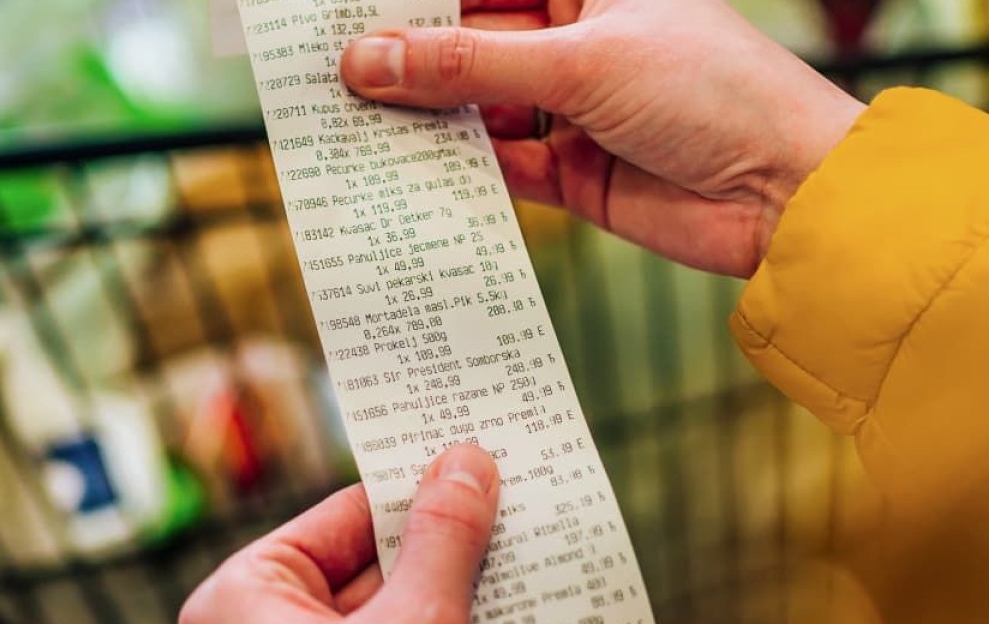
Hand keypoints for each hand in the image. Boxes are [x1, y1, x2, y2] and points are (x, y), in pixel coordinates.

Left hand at [179, 445, 500, 622]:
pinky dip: (441, 618)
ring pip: (392, 605)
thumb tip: (467, 465)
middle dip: (444, 542)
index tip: (474, 464)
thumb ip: (440, 543)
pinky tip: (503, 600)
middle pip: (374, 563)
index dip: (416, 489)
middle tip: (512, 504)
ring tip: (523, 553)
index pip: (344, 514)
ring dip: (454, 587)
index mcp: (243, 596)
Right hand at [340, 0, 865, 276]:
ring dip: (426, 119)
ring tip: (357, 124)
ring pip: (476, 107)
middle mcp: (576, 42)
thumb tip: (368, 61)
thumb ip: (466, 68)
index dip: (420, 0)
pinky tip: (412, 170)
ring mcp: (572, 108)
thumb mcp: (578, 65)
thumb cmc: (713, 93)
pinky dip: (459, 171)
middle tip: (334, 73)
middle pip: (470, 44)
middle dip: (409, 59)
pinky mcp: (571, 172)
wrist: (786, 197)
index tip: (351, 11)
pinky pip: (498, 165)